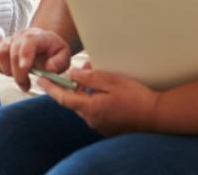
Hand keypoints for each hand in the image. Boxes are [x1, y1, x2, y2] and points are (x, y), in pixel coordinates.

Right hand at [0, 27, 72, 91]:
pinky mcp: (0, 46)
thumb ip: (59, 62)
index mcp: (37, 36)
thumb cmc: (52, 51)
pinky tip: (8, 72)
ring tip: (18, 77)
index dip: (24, 55)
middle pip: (11, 51)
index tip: (25, 70)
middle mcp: (20, 36)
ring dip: (6, 70)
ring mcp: (9, 40)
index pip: (28, 42)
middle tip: (26, 85)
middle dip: (17, 73)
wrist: (44, 43)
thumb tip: (49, 68)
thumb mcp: (63, 55)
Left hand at [38, 66, 159, 135]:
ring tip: (95, 77)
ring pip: (85, 105)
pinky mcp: (108, 127)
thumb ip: (89, 78)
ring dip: (85, 92)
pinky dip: (94, 100)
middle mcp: (92, 120)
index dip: (50, 88)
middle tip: (80, 71)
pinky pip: (94, 111)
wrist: (156, 115)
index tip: (41, 79)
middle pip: (74, 101)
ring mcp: (100, 125)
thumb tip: (72, 75)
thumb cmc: (135, 96)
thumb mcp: (111, 80)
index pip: (63, 98)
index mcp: (90, 108)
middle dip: (72, 86)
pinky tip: (104, 91)